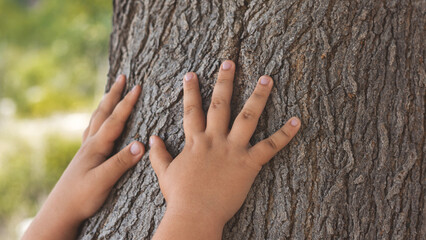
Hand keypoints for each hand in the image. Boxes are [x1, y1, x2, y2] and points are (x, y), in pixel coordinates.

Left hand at [23, 75, 143, 239]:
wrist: (60, 211)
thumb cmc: (81, 197)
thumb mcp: (103, 180)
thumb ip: (121, 162)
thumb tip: (141, 144)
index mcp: (97, 146)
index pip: (115, 120)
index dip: (127, 103)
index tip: (138, 86)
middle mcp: (90, 143)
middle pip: (103, 112)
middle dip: (113, 94)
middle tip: (122, 77)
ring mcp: (86, 149)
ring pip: (96, 119)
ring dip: (106, 103)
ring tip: (111, 92)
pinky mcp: (85, 157)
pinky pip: (93, 130)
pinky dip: (99, 119)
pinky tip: (98, 122)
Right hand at [151, 60, 300, 238]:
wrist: (194, 214)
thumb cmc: (180, 196)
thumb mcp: (164, 173)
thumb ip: (158, 154)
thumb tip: (153, 138)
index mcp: (195, 141)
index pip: (192, 110)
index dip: (191, 91)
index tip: (192, 74)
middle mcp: (214, 139)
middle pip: (220, 104)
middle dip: (224, 82)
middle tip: (230, 63)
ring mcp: (233, 149)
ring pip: (247, 117)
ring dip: (258, 96)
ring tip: (267, 78)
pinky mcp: (249, 163)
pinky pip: (270, 146)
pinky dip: (284, 134)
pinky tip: (296, 121)